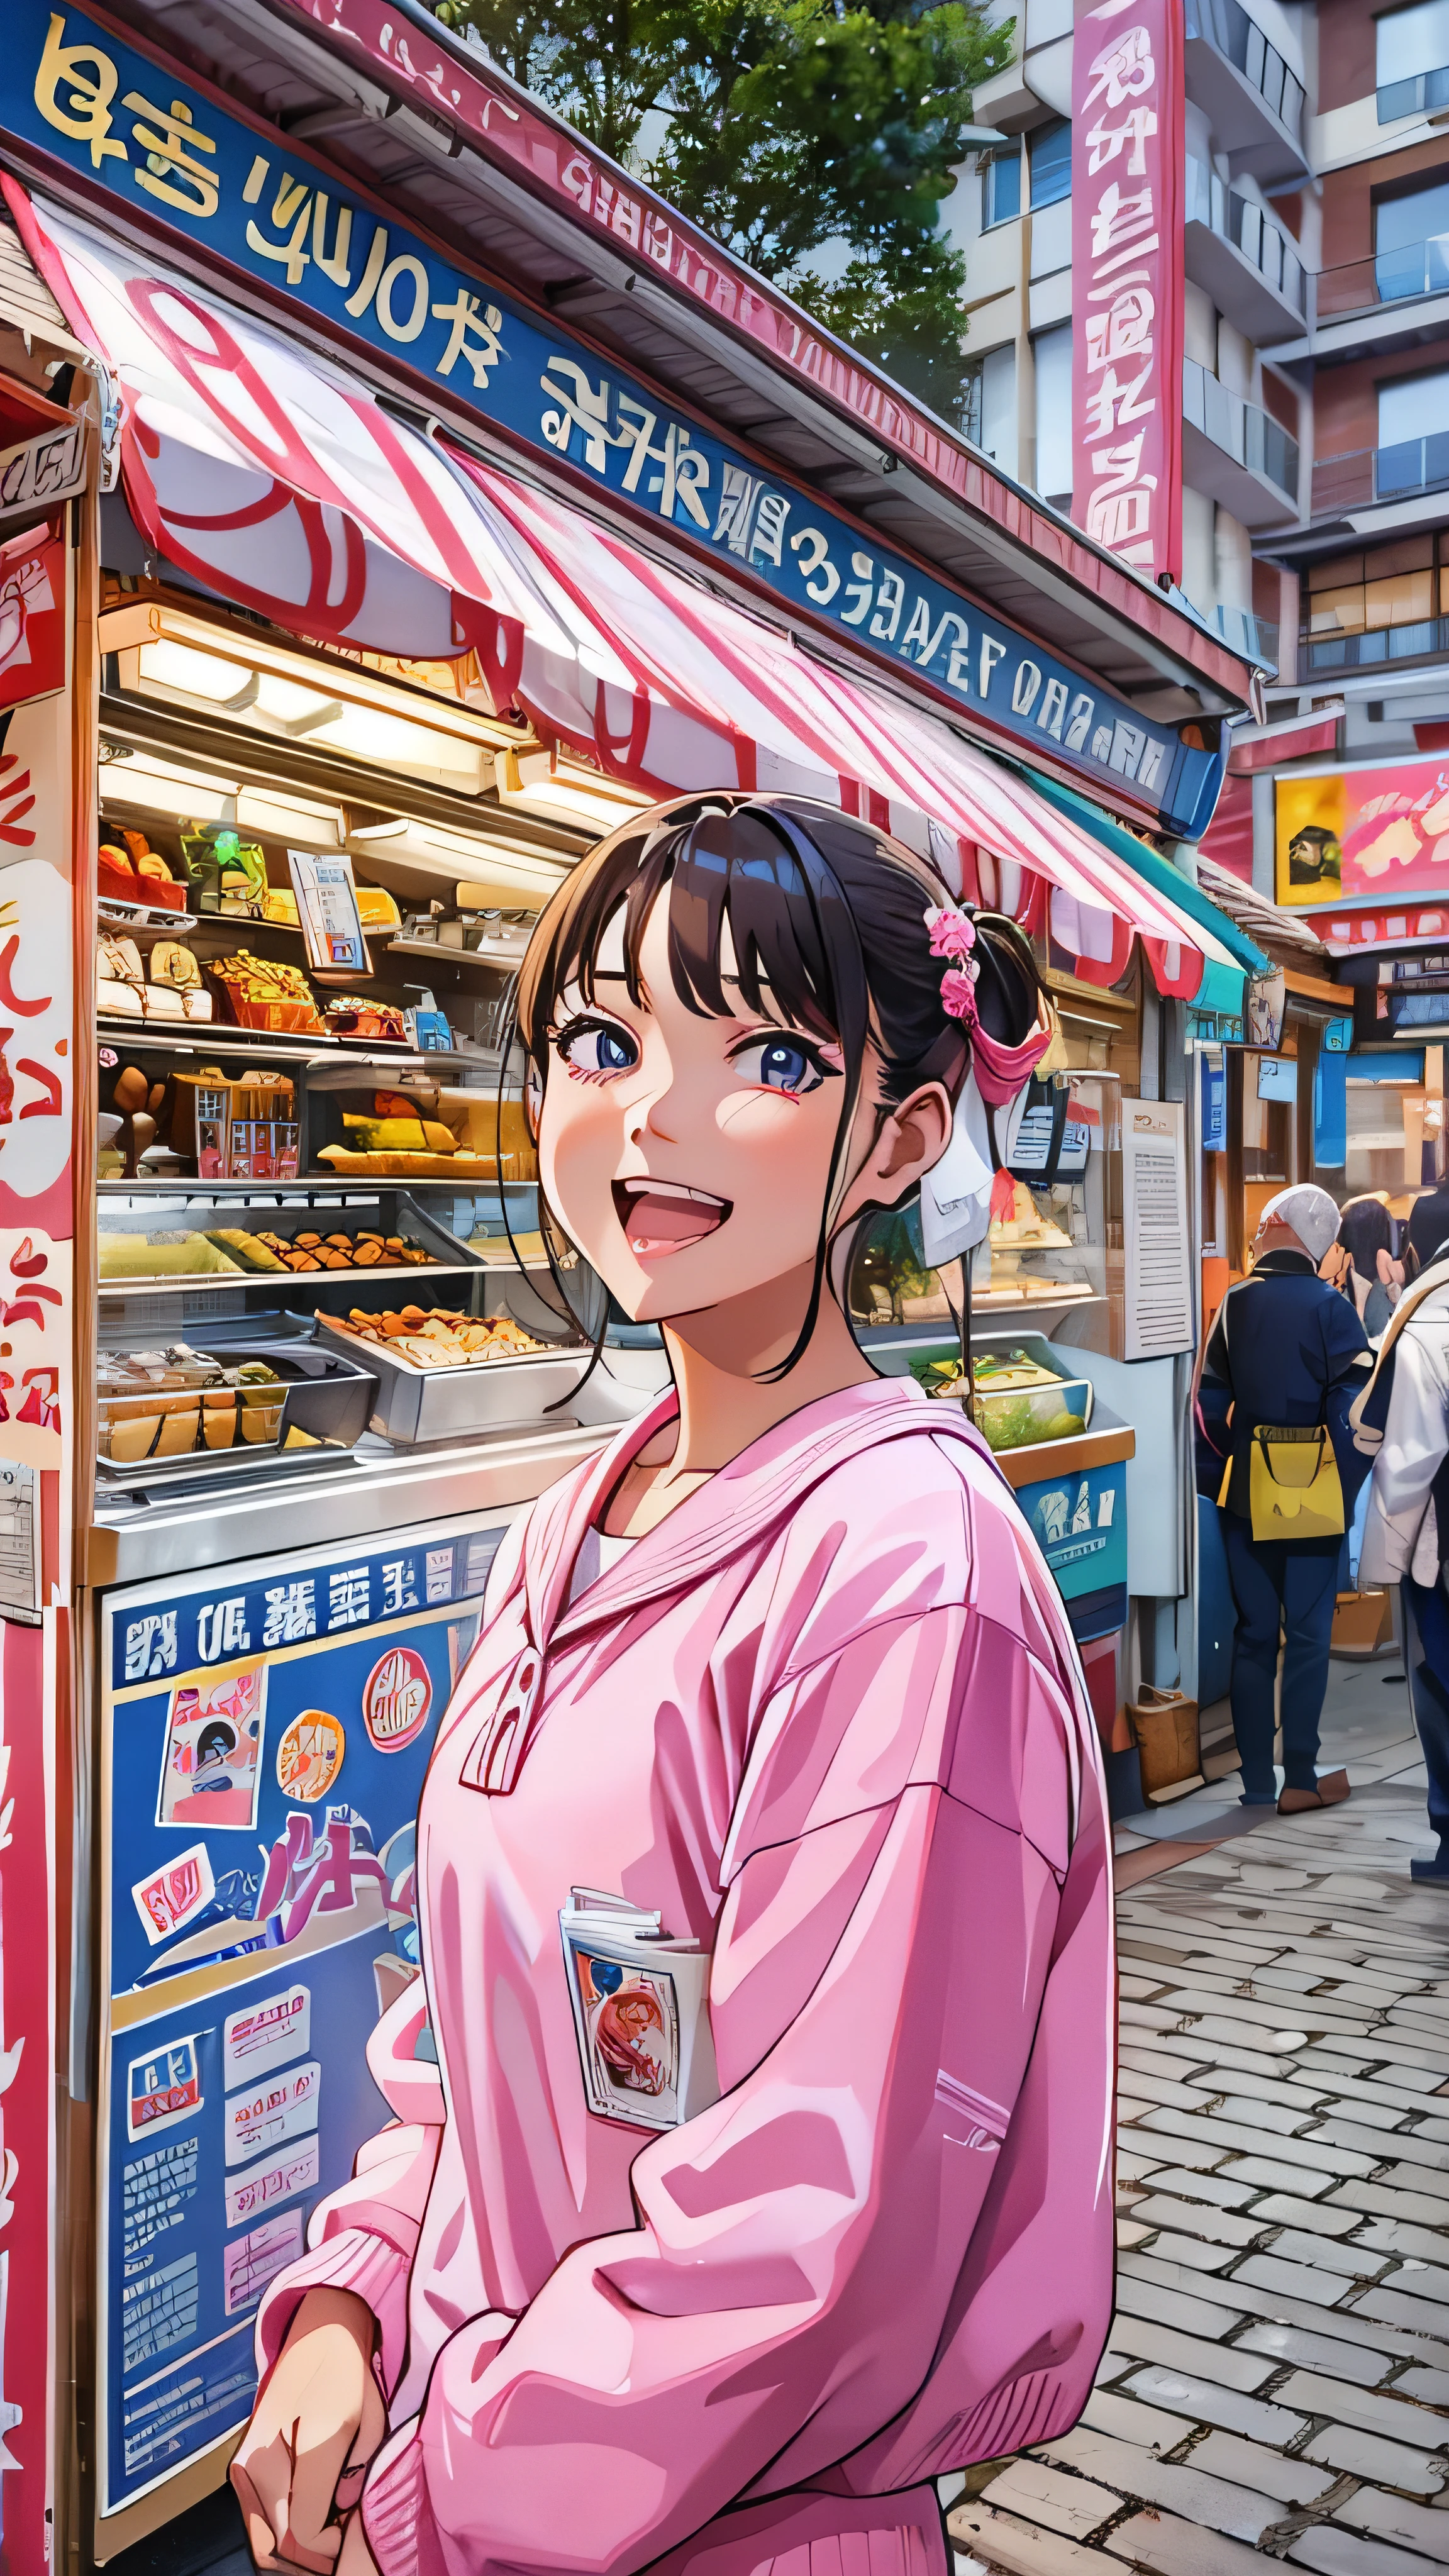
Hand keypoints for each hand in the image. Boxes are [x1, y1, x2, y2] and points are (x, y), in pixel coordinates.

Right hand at [231, 2289, 385, 2572]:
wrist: (317, 2335)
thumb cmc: (345, 2375)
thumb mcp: (365, 2423)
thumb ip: (351, 2478)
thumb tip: (338, 2515)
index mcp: (298, 2447)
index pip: (304, 2531)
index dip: (329, 2548)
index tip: (348, 2533)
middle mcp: (259, 2463)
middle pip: (277, 2546)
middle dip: (310, 2557)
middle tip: (337, 2543)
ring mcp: (244, 2468)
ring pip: (263, 2540)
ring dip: (293, 2550)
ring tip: (325, 2532)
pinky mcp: (239, 2469)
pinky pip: (257, 2521)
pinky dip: (279, 2532)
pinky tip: (307, 2518)